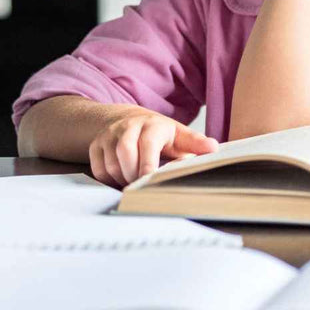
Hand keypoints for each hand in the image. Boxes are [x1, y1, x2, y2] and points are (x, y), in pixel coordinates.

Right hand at [88, 110, 216, 187]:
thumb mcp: (179, 136)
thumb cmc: (159, 134)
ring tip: (134, 184)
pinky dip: (109, 180)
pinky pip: (98, 169)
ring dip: (122, 179)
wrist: (129, 121)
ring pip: (110, 164)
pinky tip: (121, 180)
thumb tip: (214, 148)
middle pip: (124, 153)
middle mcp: (127, 127)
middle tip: (143, 188)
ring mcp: (109, 135)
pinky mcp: (96, 145)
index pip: (148, 144)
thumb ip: (195, 143)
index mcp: (152, 125)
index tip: (150, 181)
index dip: (148, 164)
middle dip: (133, 175)